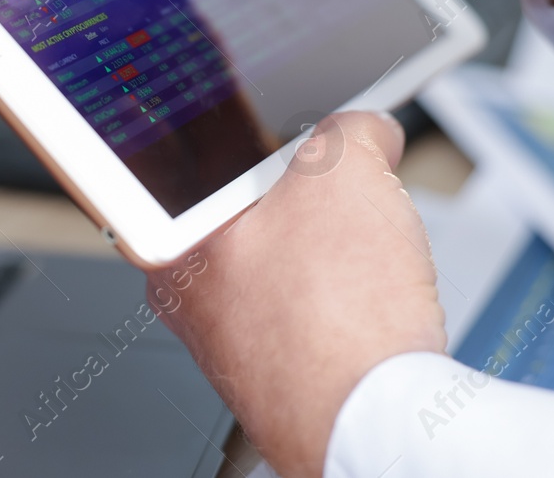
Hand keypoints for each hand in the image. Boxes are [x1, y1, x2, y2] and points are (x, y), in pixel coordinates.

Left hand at [152, 112, 444, 477]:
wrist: (376, 423)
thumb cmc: (334, 320)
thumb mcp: (344, 171)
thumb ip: (350, 130)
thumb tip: (366, 131)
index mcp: (176, 242)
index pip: (207, 164)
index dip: (265, 137)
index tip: (302, 138)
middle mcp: (192, 301)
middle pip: (260, 213)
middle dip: (316, 199)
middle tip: (351, 198)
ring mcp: (236, 345)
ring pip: (294, 265)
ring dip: (341, 254)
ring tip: (371, 262)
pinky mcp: (283, 377)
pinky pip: (321, 315)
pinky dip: (354, 304)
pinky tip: (378, 307)